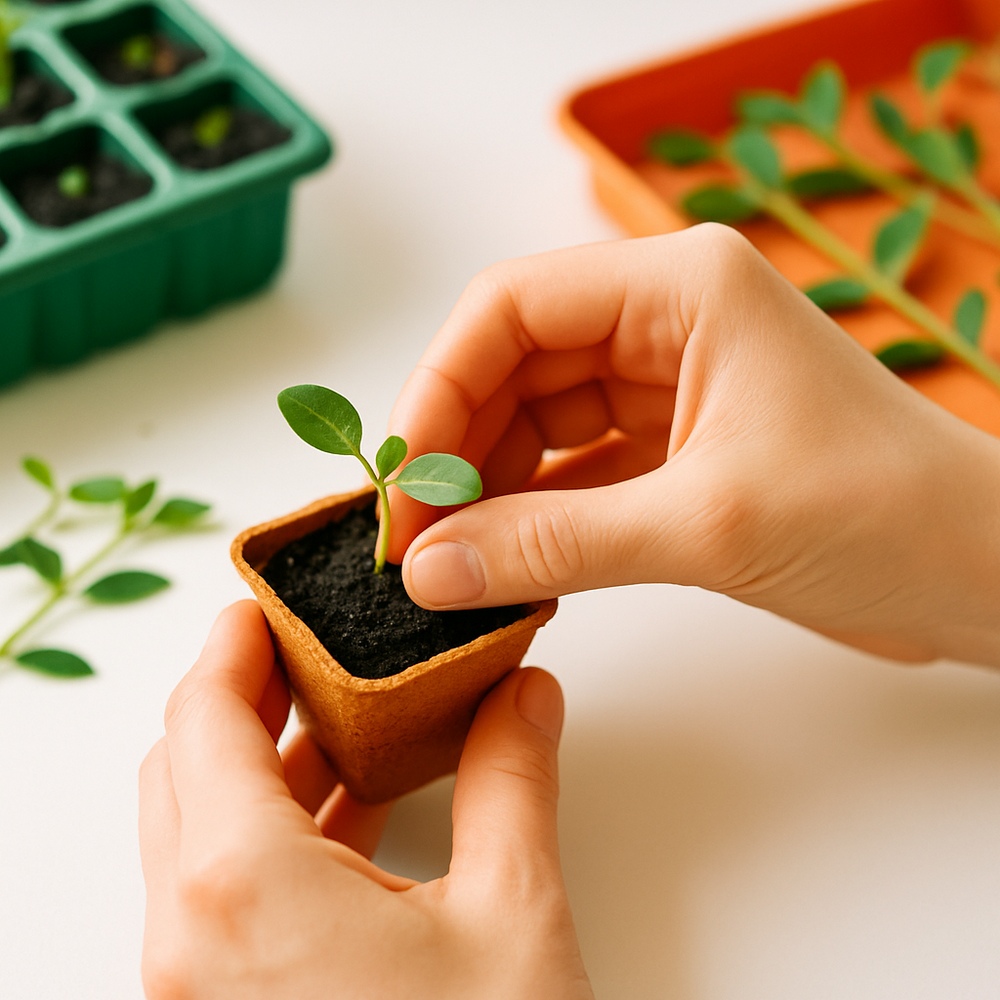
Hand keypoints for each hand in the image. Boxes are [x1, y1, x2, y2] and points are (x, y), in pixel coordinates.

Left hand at [139, 601, 592, 999]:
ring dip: (263, 761)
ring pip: (200, 830)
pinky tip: (356, 807)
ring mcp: (199, 986)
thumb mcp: (514, 914)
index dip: (233, 642)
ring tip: (343, 714)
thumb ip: (516, 777)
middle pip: (184, 765)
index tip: (267, 597)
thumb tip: (524, 694)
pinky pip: (226, 891)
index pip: (202, 716)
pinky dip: (277, 830)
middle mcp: (191, 939)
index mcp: (241, 891)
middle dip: (245, 693)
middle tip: (310, 644)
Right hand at [389, 227, 999, 666]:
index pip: (512, 307)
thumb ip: (556, 544)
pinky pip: (571, 473)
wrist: (978, 576)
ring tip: (447, 561)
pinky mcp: (672, 452)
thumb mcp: (705, 525)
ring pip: (536, 424)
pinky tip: (501, 562)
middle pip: (514, 366)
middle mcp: (665, 321)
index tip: (401, 477)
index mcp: (680, 286)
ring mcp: (666, 387)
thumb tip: (430, 570)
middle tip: (412, 539)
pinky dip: (532, 516)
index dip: (439, 387)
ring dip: (486, 488)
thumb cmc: (884, 514)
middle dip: (455, 448)